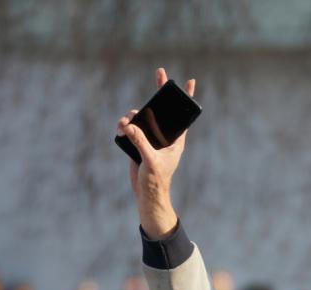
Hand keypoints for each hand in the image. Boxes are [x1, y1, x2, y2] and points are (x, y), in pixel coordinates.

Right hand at [118, 67, 195, 238]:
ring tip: (124, 122)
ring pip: (141, 118)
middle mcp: (164, 137)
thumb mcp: (150, 160)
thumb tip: (129, 125)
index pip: (183, 116)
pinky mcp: (138, 145)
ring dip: (132, 116)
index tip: (190, 81)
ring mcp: (150, 140)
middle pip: (160, 111)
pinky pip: (130, 129)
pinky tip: (120, 130)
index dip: (186, 98)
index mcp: (175, 141)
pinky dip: (124, 127)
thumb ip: (140, 142)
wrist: (145, 195)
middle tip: (160, 73)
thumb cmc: (156, 180)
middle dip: (158, 94)